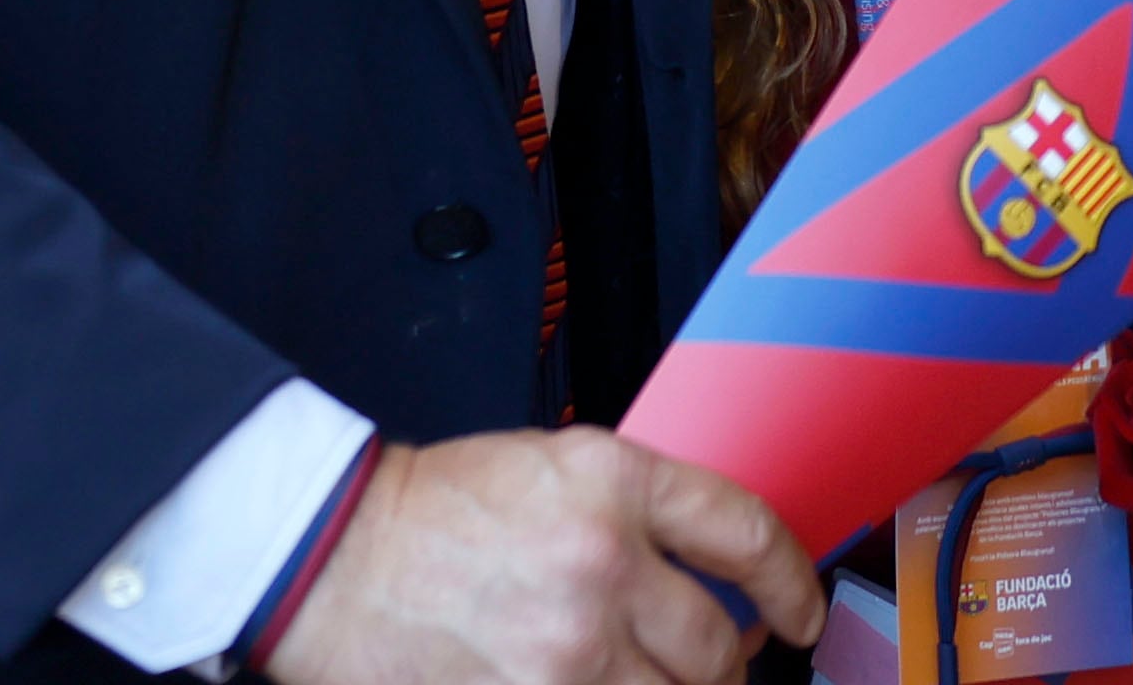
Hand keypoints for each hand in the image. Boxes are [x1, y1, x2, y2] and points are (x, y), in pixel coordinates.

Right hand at [263, 427, 818, 684]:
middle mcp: (600, 561)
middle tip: (711, 665)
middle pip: (718, 644)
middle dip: (724, 665)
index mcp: (608, 482)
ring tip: (643, 679)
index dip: (792, 582)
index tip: (799, 610)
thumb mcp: (546, 468)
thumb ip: (633, 509)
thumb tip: (712, 571)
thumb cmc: (429, 511)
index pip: (746, 532)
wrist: (332, 557)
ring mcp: (570, 647)